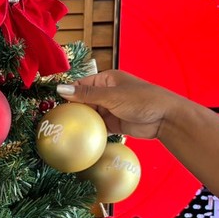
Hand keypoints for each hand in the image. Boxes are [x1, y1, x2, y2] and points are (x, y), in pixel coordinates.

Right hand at [56, 70, 192, 139]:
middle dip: (71, 110)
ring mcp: (110, 109)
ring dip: (80, 122)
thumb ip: (86, 94)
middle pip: (83, 101)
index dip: (67, 93)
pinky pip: (98, 127)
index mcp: (106, 80)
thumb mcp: (112, 96)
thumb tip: (60, 89)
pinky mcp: (114, 123)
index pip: (80, 85)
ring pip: (90, 115)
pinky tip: (79, 137)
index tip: (52, 105)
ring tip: (63, 131)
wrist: (165, 118)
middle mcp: (107, 93)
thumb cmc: (142, 100)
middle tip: (55, 121)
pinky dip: (90, 131)